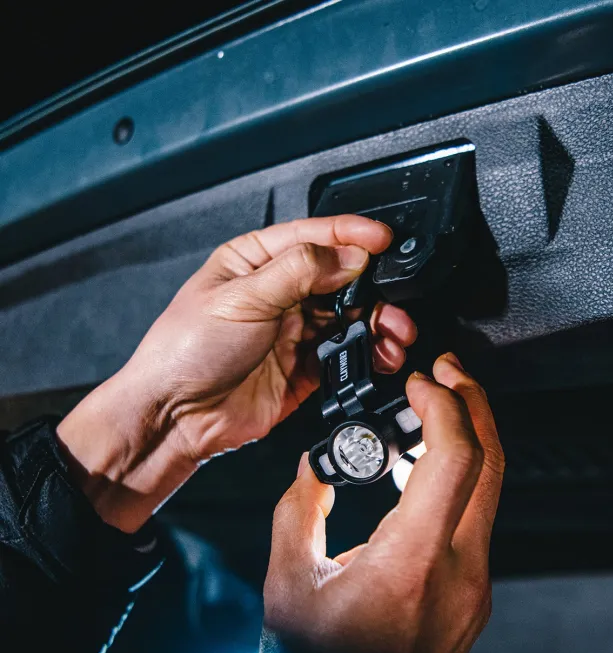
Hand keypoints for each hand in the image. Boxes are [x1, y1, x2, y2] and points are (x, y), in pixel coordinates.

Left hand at [57, 216, 415, 532]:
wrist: (176, 416)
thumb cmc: (185, 350)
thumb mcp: (241, 298)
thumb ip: (300, 272)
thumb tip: (349, 256)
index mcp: (256, 261)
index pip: (313, 237)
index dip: (351, 235)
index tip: (382, 239)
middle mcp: (279, 292)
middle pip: (340, 279)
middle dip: (373, 287)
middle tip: (394, 299)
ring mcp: (293, 331)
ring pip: (349, 318)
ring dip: (377, 323)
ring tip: (395, 332)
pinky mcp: (305, 367)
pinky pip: (346, 355)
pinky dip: (368, 354)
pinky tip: (381, 356)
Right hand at [261, 354, 503, 652]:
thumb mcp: (288, 587)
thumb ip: (300, 512)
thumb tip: (314, 468)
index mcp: (410, 564)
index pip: (455, 458)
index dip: (446, 404)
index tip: (423, 381)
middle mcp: (457, 573)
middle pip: (492, 464)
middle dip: (475, 404)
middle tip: (448, 372)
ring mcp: (473, 589)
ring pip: (491, 492)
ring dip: (470, 441)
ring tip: (437, 411)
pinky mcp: (472, 601)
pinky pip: (477, 522)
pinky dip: (461, 481)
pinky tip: (429, 472)